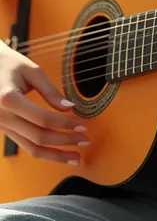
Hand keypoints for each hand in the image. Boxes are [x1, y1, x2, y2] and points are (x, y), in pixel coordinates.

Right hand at [0, 41, 88, 164]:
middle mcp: (2, 118)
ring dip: (55, 154)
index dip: (64, 124)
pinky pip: (25, 144)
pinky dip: (43, 150)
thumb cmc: (8, 63)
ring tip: (75, 157)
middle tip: (85, 141)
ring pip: (30, 148)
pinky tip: (58, 152)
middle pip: (38, 138)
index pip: (43, 119)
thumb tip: (69, 108)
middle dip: (64, 141)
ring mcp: (1, 126)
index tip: (82, 125)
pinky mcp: (3, 129)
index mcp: (8, 100)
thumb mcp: (31, 71)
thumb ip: (50, 91)